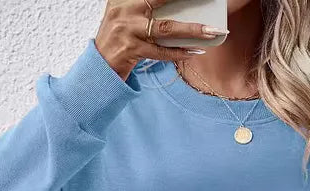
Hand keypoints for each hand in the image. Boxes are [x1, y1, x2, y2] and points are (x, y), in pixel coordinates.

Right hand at [95, 0, 226, 79]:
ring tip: (210, 31)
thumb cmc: (117, 38)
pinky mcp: (132, 50)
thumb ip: (142, 5)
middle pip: (161, 0)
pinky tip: (193, 52)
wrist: (100, 65)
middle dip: (185, 0)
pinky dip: (178, 53)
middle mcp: (125, 10)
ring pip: (166, 29)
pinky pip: (161, 52)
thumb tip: (171, 5)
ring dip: (191, 30)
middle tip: (205, 0)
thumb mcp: (124, 14)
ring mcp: (129, 30)